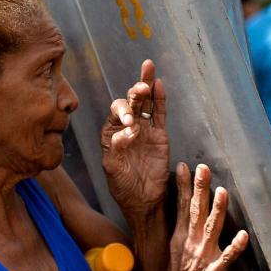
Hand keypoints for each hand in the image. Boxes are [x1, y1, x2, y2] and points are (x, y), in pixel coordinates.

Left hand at [101, 59, 169, 217]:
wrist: (143, 201)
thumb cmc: (123, 187)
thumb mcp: (113, 170)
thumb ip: (116, 149)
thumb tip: (127, 131)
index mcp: (111, 133)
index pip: (115, 113)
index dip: (123, 113)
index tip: (131, 125)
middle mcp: (127, 128)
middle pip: (130, 102)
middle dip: (135, 93)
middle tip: (141, 87)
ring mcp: (145, 130)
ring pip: (146, 103)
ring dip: (146, 86)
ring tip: (148, 69)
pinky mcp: (160, 136)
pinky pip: (160, 114)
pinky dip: (160, 100)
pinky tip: (159, 84)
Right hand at [161, 163, 249, 270]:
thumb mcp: (175, 252)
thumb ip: (183, 231)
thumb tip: (186, 212)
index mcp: (181, 238)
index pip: (182, 207)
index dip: (183, 186)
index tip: (183, 166)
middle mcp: (191, 244)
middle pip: (196, 211)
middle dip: (200, 189)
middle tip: (202, 168)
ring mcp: (203, 257)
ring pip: (211, 229)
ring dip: (217, 210)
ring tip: (222, 192)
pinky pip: (227, 257)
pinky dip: (235, 247)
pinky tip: (243, 236)